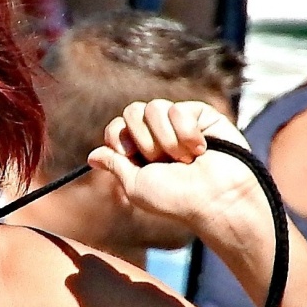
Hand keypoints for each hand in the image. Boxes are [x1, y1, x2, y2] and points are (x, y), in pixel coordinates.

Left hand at [87, 100, 264, 253]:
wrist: (215, 197)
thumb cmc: (175, 199)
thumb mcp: (136, 185)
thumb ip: (115, 165)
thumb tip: (91, 155)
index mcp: (139, 152)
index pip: (117, 127)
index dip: (117, 136)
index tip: (128, 154)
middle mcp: (157, 135)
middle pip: (132, 111)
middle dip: (143, 138)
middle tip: (160, 160)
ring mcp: (179, 123)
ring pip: (154, 107)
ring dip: (165, 138)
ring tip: (183, 160)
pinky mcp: (200, 114)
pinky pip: (177, 109)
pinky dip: (186, 132)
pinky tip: (200, 149)